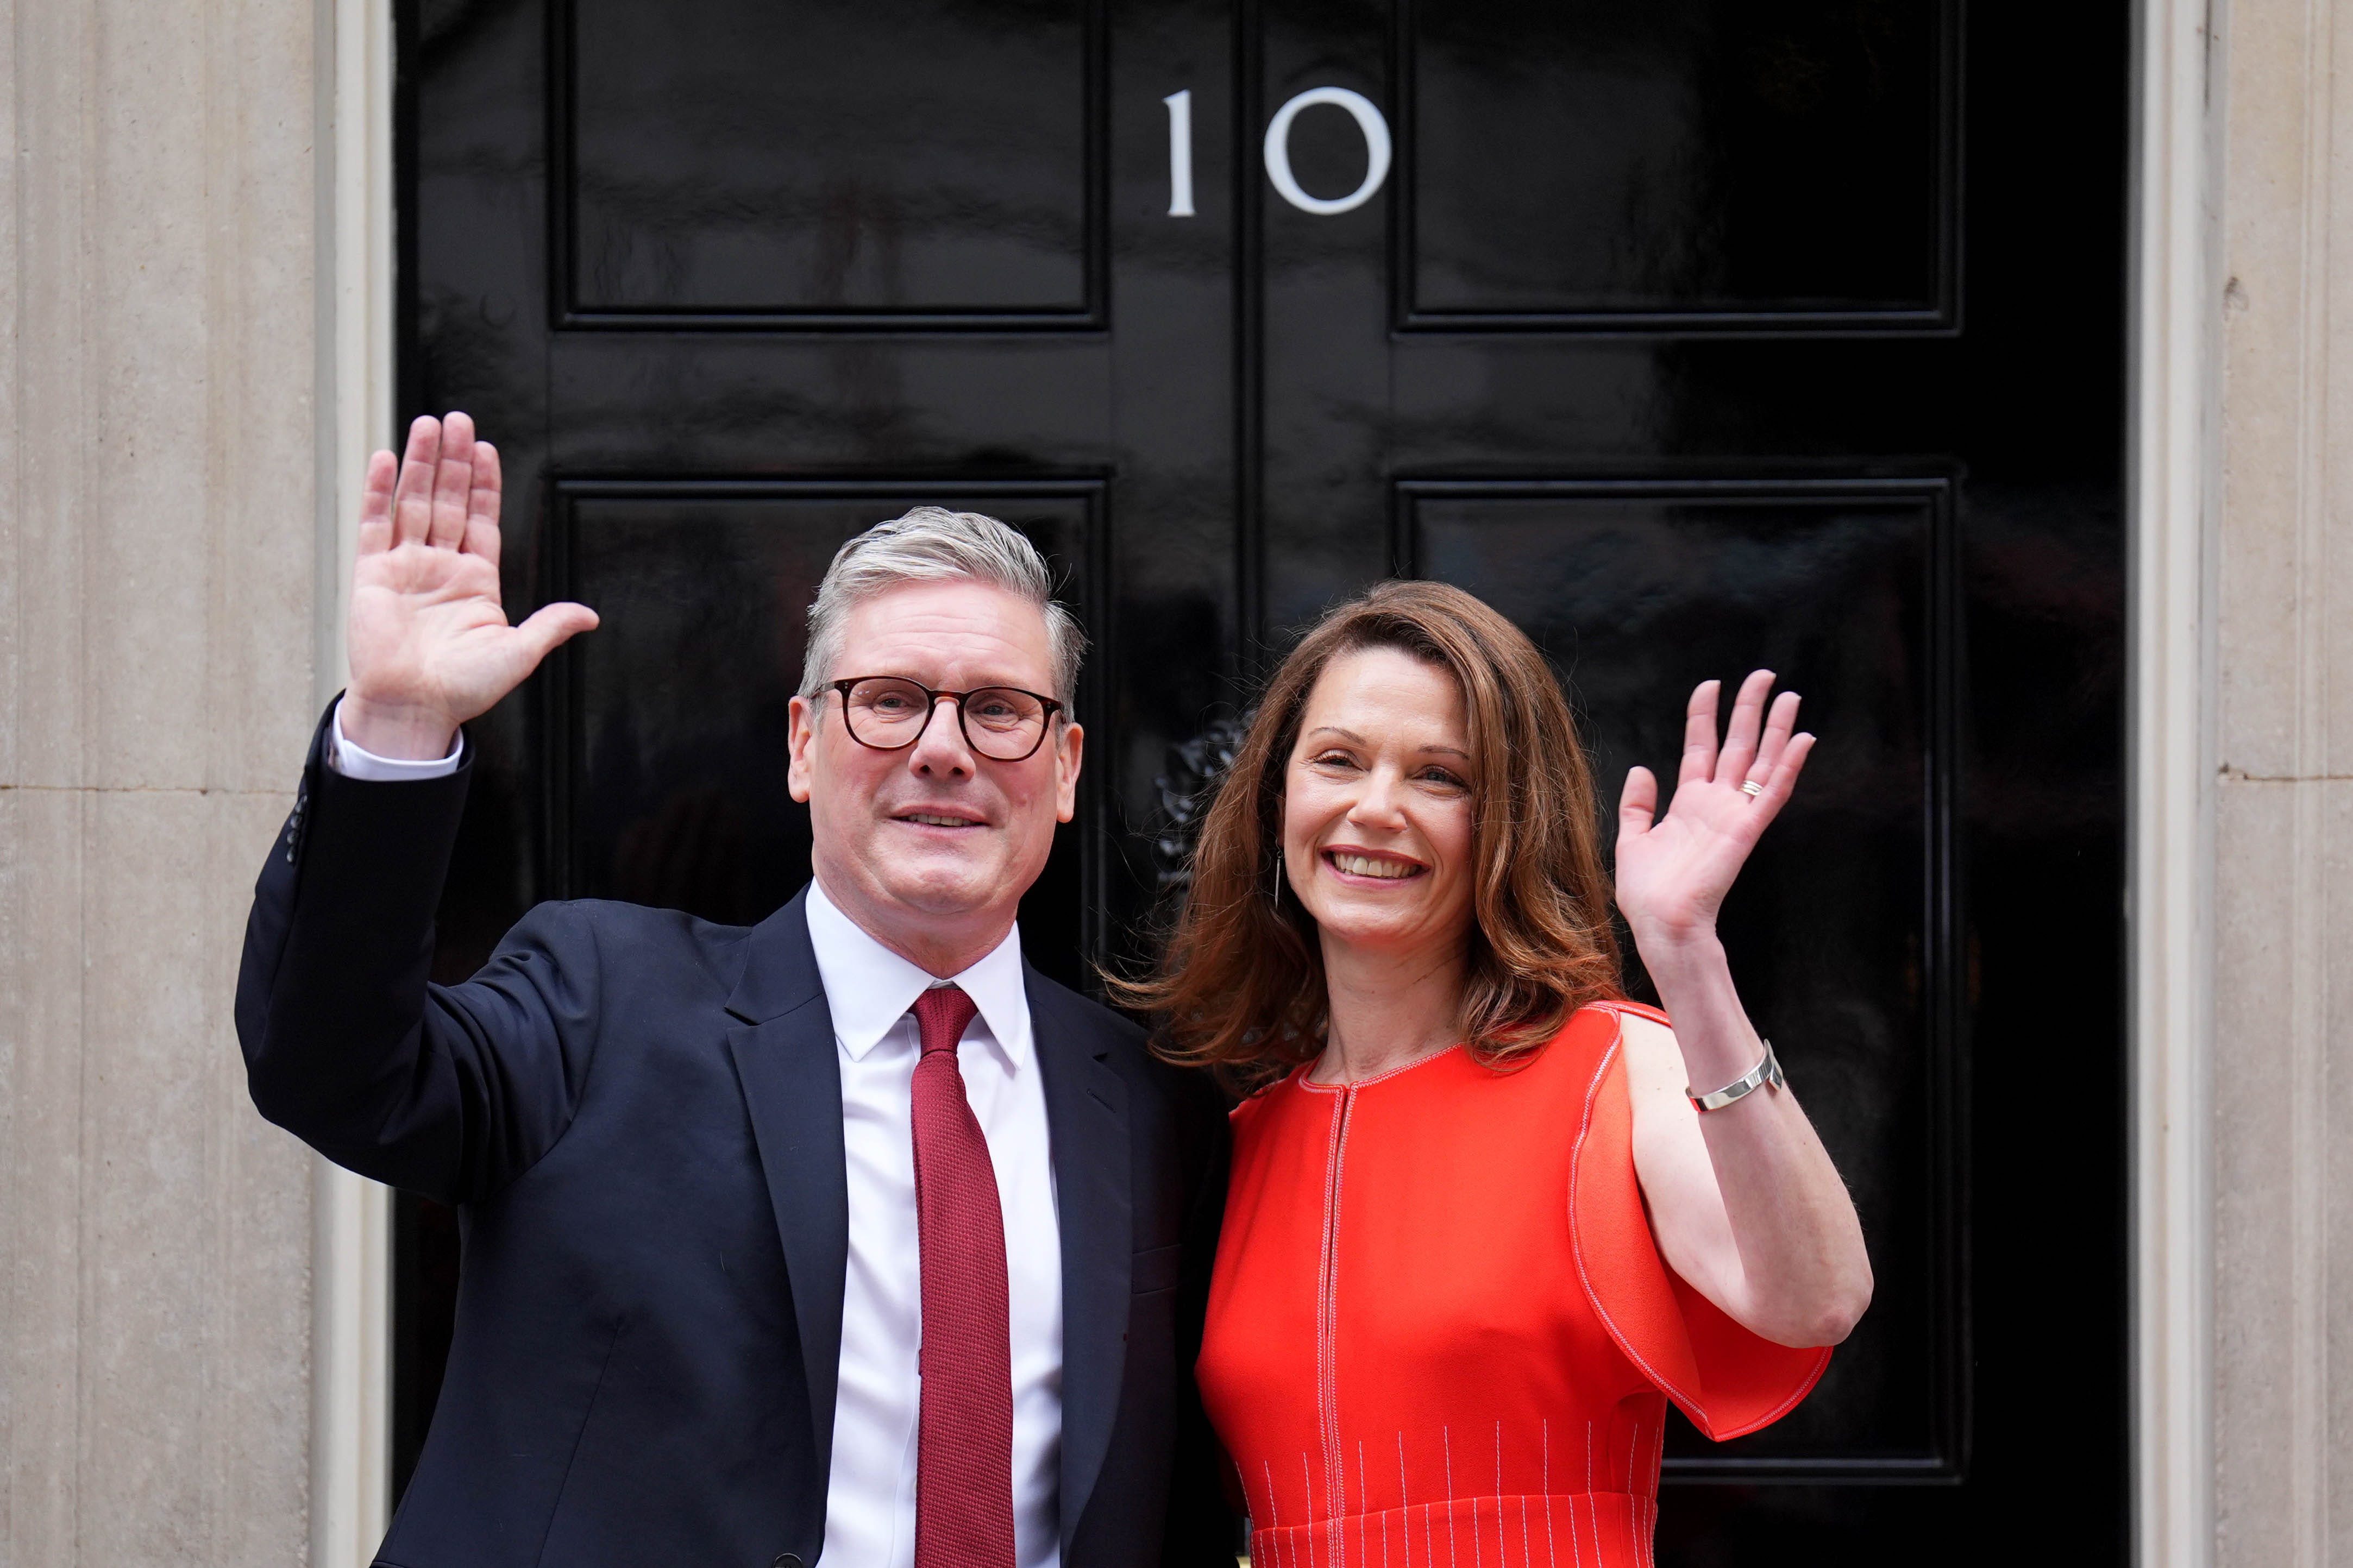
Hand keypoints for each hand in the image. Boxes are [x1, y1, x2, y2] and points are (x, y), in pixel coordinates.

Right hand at [342, 413, 597, 758]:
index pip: (482, 519)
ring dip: (420, 464)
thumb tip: (590, 617)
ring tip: (427, 425)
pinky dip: (379, 492)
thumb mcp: (518, 653)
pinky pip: (375, 525)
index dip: (485, 484)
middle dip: (453, 461)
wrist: (414, 709)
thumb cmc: (464, 689)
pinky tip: (385, 460)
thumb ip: (550, 626)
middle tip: (457, 420)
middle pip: (448, 501)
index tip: (486, 448)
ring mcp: (406, 567)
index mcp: (477, 580)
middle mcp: (442, 567)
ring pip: (413, 503)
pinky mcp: (372, 574)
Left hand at [1614, 670, 1812, 953]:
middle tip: (1763, 675)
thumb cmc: (1646, 893)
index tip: (1710, 684)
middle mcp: (1715, 804)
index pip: (1700, 747)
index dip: (1705, 715)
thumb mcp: (1632, 840)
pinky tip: (1802, 739)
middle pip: (1736, 745)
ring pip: (1760, 761)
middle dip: (1749, 709)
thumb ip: (1638, 804)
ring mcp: (1733, 815)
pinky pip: (1771, 793)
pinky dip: (1787, 766)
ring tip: (1789, 695)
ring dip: (1775, 729)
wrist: (1661, 923)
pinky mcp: (1746, 830)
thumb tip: (1642, 769)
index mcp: (1688, 803)